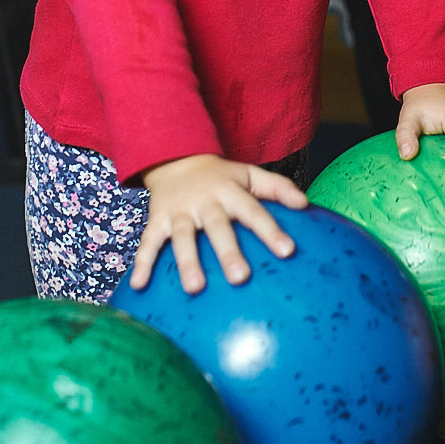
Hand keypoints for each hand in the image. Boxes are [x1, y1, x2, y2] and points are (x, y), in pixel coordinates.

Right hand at [133, 154, 307, 294]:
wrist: (174, 155)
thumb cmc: (221, 176)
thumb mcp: (249, 174)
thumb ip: (278, 188)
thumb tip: (306, 204)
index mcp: (230, 191)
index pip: (253, 211)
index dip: (270, 230)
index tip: (287, 251)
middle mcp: (204, 201)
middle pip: (217, 227)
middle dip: (228, 252)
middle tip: (240, 278)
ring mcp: (179, 211)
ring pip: (182, 237)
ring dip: (188, 262)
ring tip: (195, 288)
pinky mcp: (157, 220)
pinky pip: (148, 242)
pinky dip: (141, 263)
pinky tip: (138, 286)